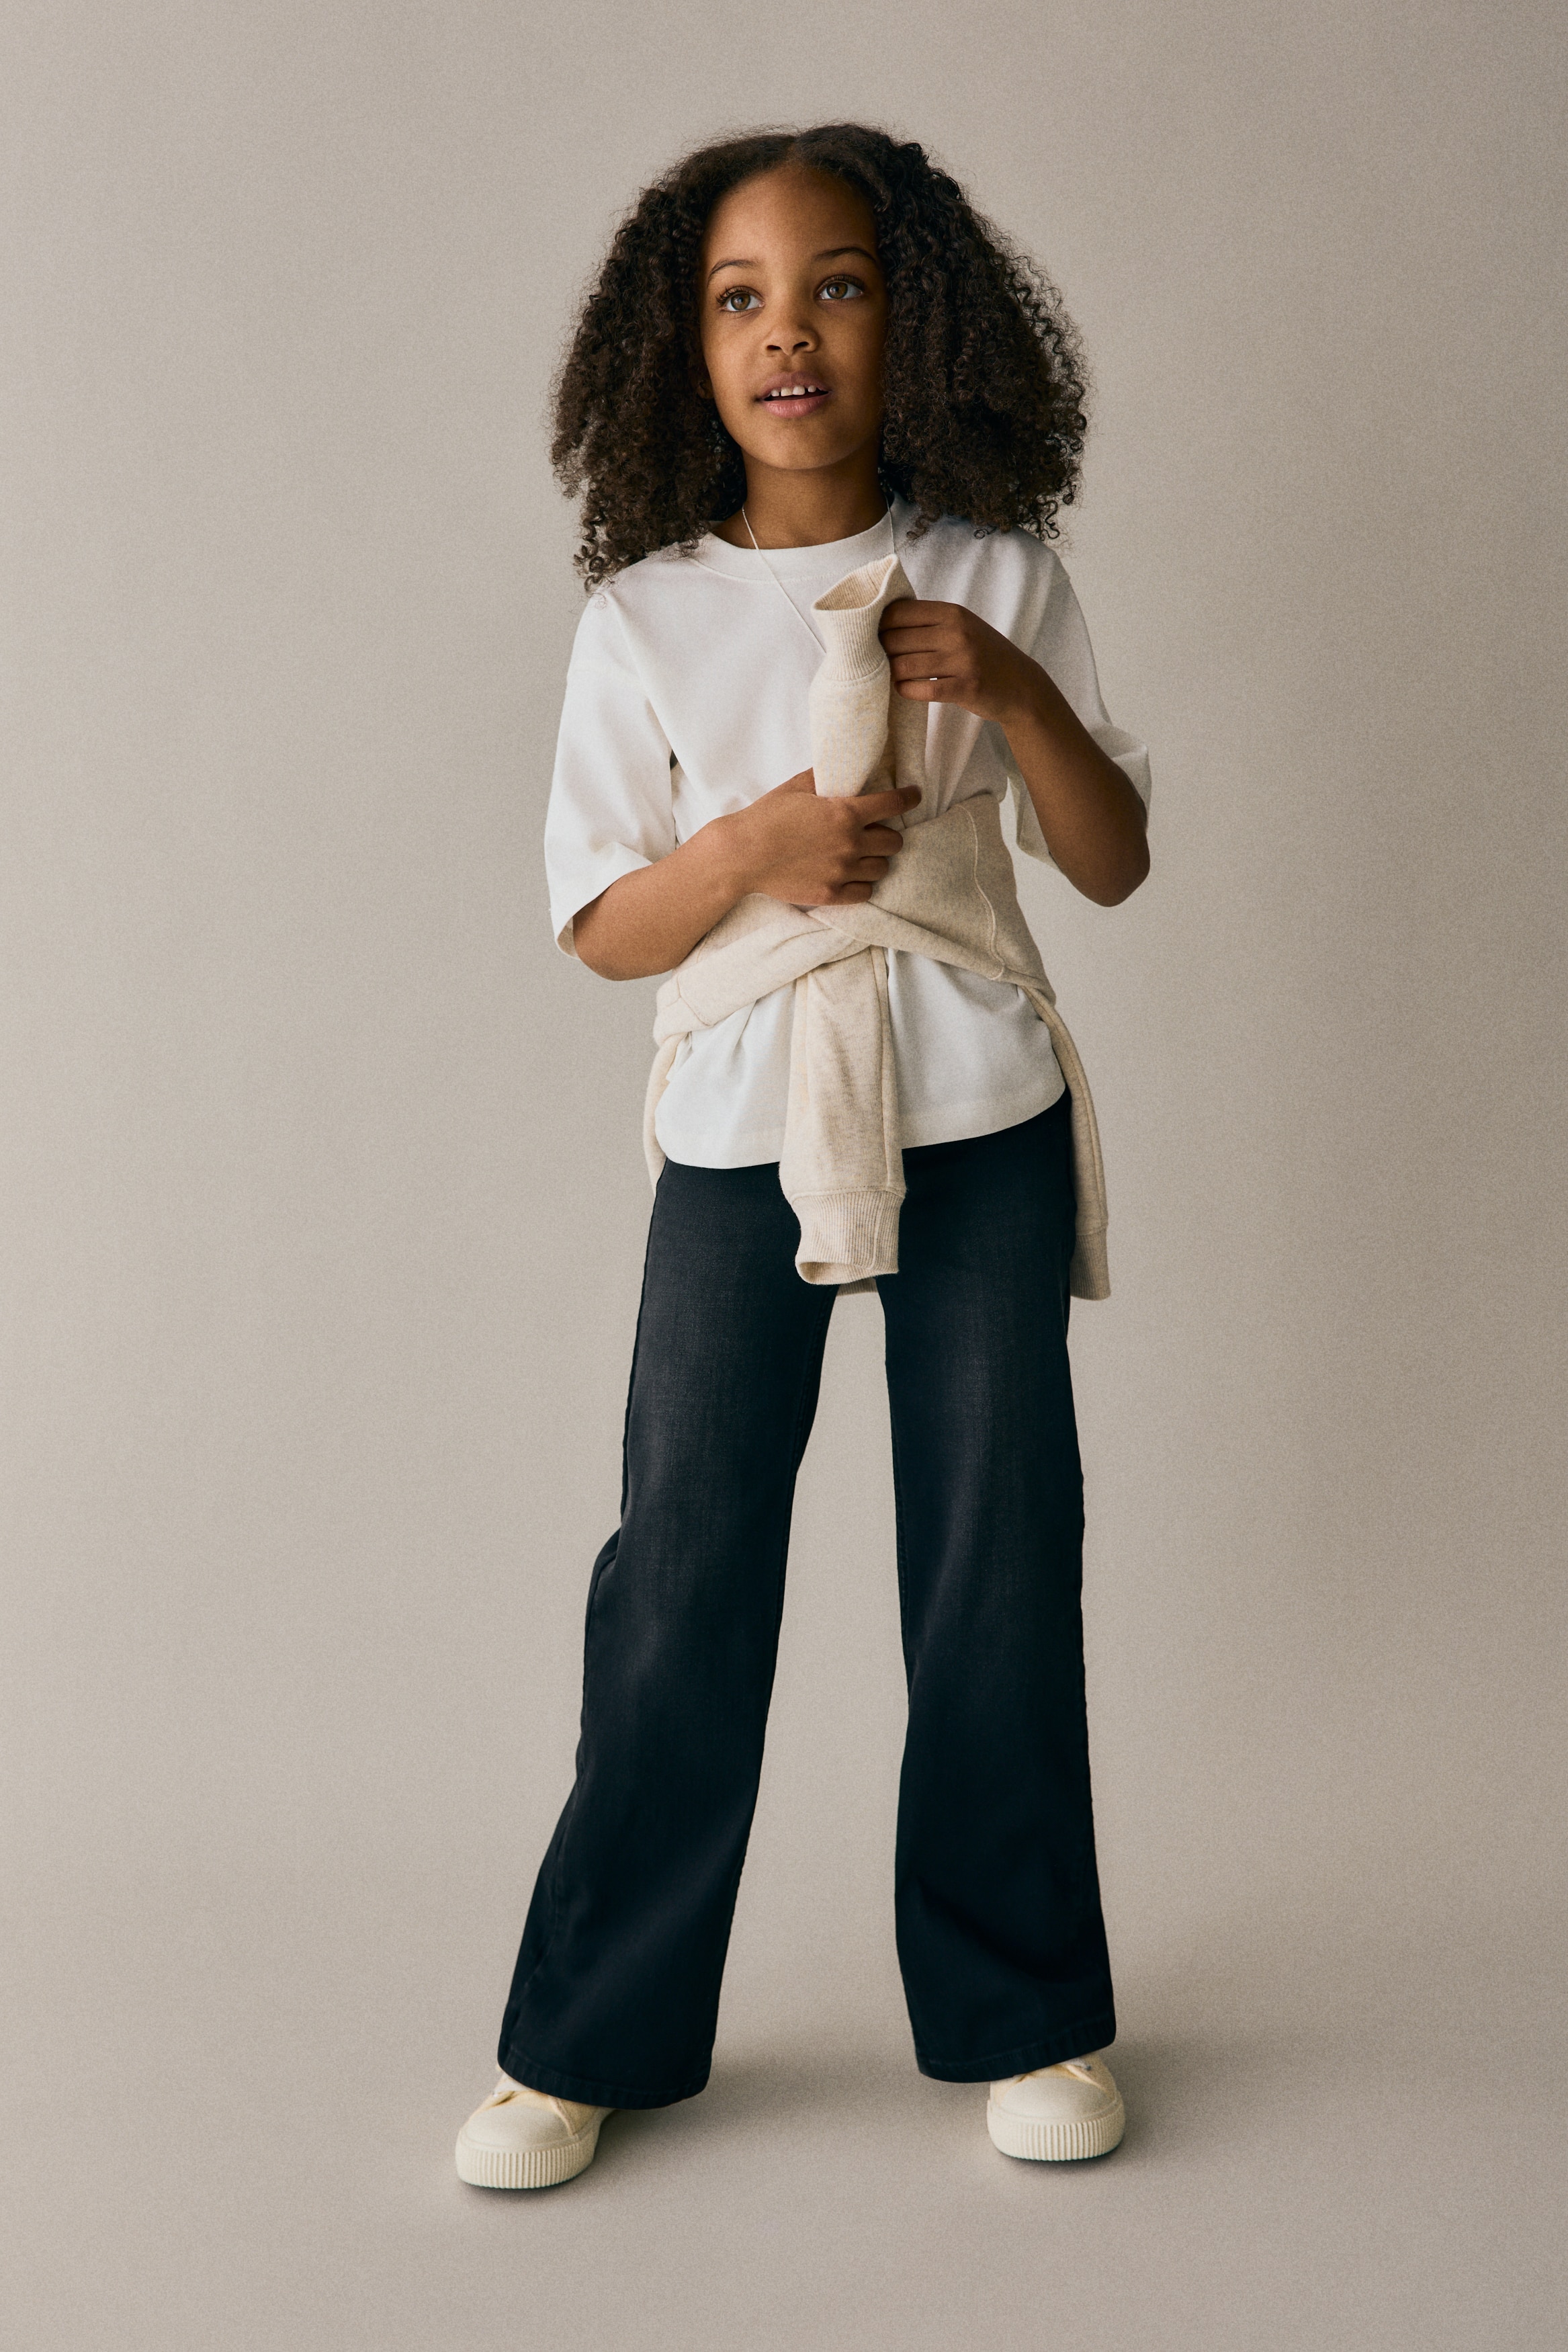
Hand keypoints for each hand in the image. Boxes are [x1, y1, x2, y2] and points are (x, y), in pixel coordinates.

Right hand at [722, 769, 921, 906]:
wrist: (742, 855)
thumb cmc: (766, 817)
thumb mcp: (796, 788)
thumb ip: (825, 778)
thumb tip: (841, 768)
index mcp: (846, 813)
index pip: (894, 804)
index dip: (909, 798)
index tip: (914, 796)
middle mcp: (850, 843)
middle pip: (895, 841)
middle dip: (888, 834)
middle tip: (876, 831)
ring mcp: (842, 871)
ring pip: (882, 868)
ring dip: (876, 860)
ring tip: (863, 855)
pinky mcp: (831, 894)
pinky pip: (865, 892)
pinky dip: (863, 884)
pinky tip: (852, 876)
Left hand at [880, 598, 1039, 725]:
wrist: (1020, 685)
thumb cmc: (982, 655)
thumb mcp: (961, 627)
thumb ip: (929, 622)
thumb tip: (881, 621)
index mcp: (952, 612)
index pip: (898, 613)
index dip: (878, 626)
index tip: (874, 638)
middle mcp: (957, 632)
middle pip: (896, 639)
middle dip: (881, 652)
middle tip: (878, 662)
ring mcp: (963, 659)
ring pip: (905, 665)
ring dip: (891, 673)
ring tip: (892, 676)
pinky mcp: (966, 687)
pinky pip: (921, 689)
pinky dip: (906, 690)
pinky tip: (905, 689)